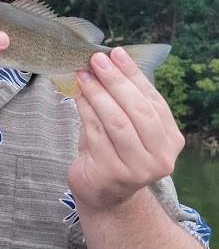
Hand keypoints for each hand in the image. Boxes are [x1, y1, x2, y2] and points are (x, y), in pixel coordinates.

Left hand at [68, 47, 184, 211]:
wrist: (104, 195)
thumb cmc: (115, 152)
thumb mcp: (129, 126)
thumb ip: (125, 100)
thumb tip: (107, 61)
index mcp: (171, 140)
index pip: (154, 100)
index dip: (134, 75)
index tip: (117, 53)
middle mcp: (161, 158)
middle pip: (138, 111)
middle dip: (116, 82)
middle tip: (97, 61)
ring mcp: (137, 170)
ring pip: (117, 123)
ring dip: (98, 94)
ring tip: (83, 75)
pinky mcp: (112, 175)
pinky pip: (97, 135)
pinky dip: (86, 112)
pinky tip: (78, 97)